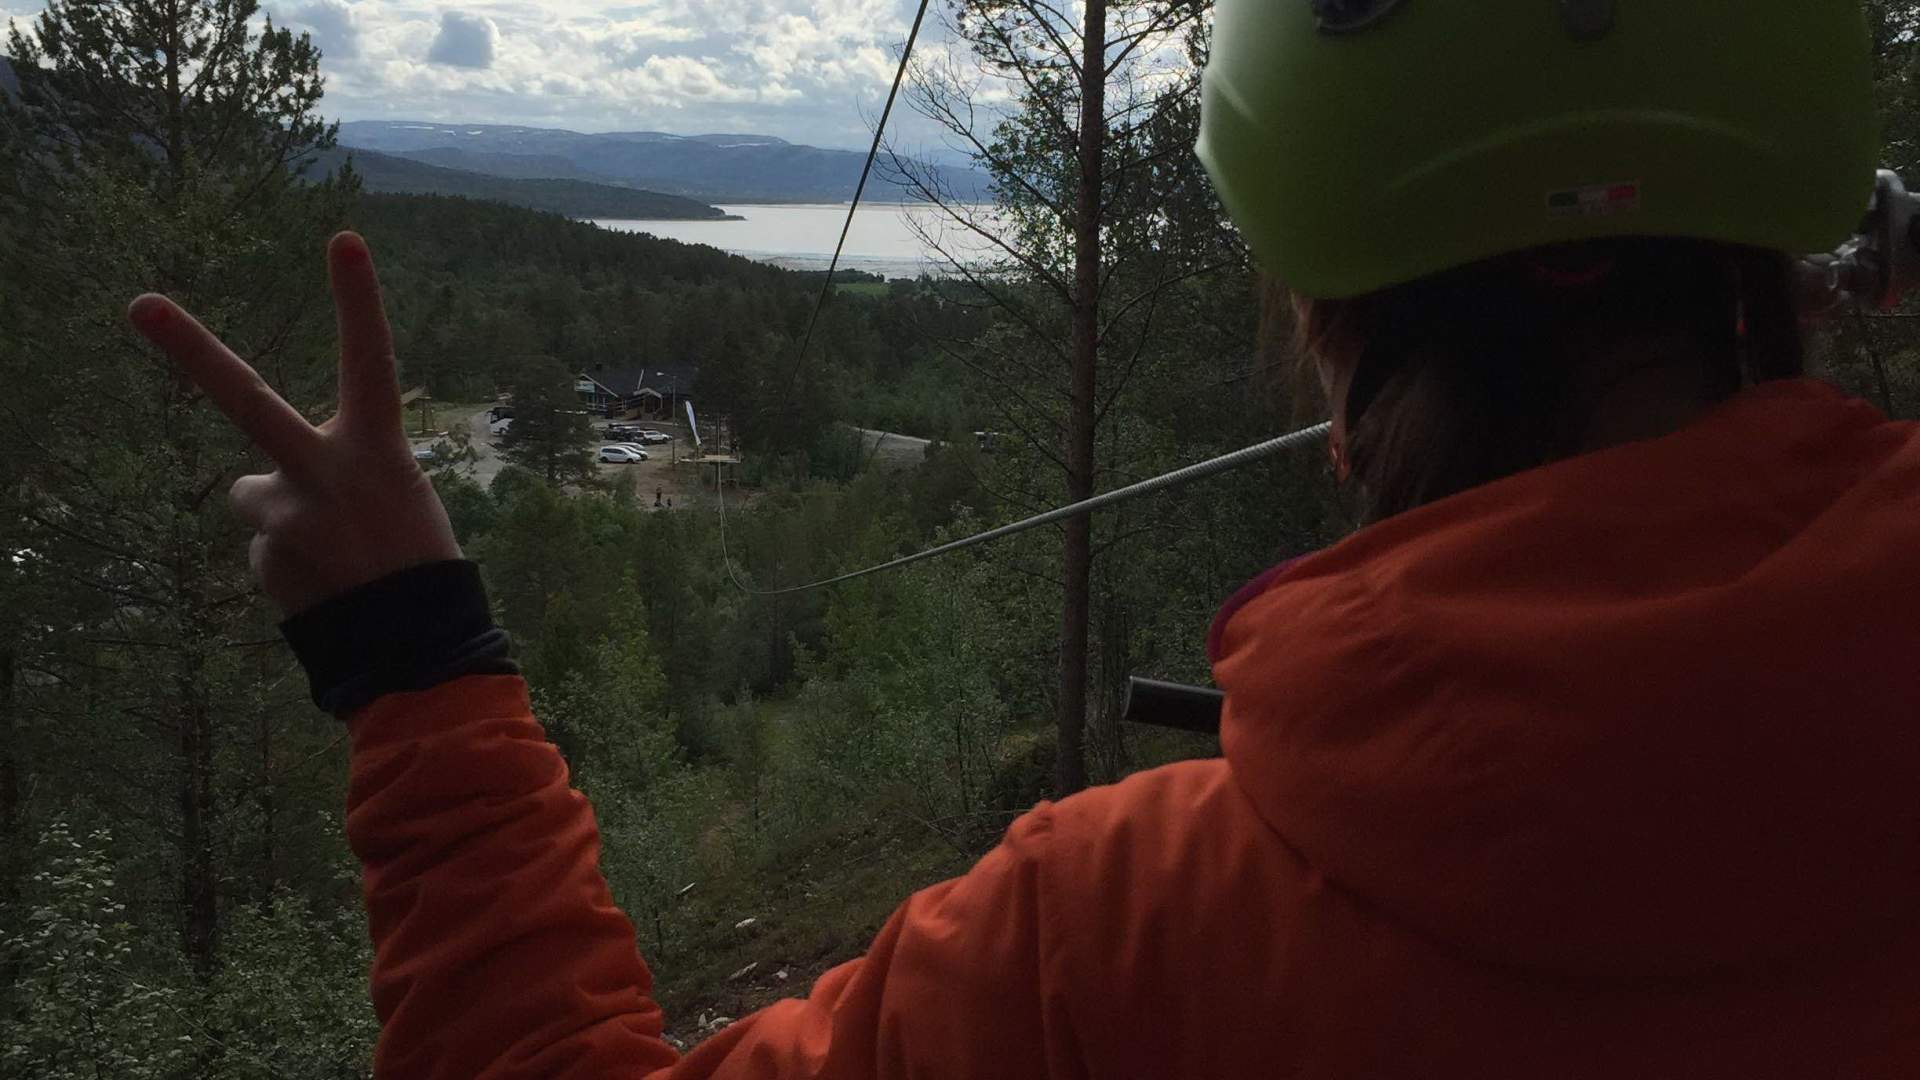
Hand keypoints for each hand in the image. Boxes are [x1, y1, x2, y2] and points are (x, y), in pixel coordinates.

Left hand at [130, 232, 460, 615]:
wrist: (416, 649)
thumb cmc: (418, 564)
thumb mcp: (398, 498)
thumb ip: (331, 473)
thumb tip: (254, 489)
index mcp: (378, 450)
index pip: (370, 361)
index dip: (358, 300)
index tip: (342, 238)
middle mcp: (325, 474)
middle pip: (247, 399)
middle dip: (189, 349)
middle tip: (138, 304)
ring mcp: (288, 518)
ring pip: (256, 497)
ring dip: (285, 520)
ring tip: (335, 557)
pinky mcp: (264, 560)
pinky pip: (265, 545)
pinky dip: (289, 563)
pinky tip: (324, 585)